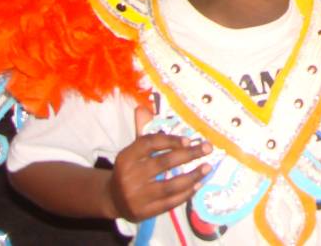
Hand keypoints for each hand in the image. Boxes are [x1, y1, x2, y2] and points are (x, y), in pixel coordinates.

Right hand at [105, 106, 211, 221]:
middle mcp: (130, 176)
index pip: (149, 144)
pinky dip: (185, 194)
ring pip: (169, 186)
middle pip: (163, 163)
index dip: (170, 140)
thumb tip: (143, 108)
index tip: (189, 139)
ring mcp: (137, 196)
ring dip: (192, 176)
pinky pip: (169, 203)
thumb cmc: (129, 169)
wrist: (113, 199)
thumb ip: (142, 131)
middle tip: (207, 148)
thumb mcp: (132, 151)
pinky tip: (197, 185)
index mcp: (126, 157)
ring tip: (207, 168)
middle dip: (188, 155)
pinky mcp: (144, 212)